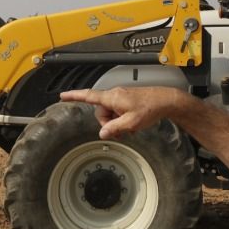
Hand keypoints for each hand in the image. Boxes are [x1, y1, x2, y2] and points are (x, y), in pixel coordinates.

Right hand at [59, 87, 189, 139]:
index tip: (62, 96)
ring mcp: (121, 97)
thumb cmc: (150, 108)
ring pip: (110, 114)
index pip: (88, 96)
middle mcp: (114, 95)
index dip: (74, 96)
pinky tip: (133, 124)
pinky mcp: (127, 101)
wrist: (165, 101)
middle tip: (122, 131)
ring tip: (130, 128)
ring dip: (117, 123)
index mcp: (112, 97)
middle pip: (100, 112)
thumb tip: (102, 133)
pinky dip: (122, 120)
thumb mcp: (131, 123)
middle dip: (108, 123)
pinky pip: (118, 112)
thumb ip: (114, 128)